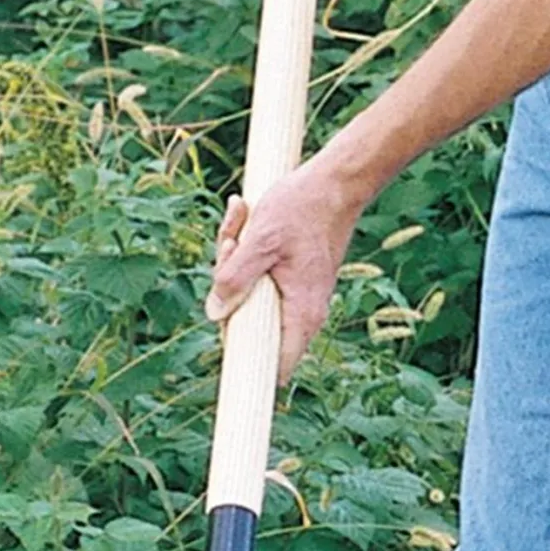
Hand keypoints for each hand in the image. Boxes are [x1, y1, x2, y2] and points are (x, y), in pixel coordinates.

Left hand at [205, 157, 364, 381]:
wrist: (334, 183)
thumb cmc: (301, 209)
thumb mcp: (260, 240)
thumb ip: (235, 278)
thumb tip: (215, 314)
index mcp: (301, 313)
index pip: (274, 367)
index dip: (245, 362)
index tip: (225, 337)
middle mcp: (302, 312)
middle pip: (249, 324)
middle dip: (227, 286)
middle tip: (231, 244)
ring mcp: (296, 295)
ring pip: (248, 295)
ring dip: (233, 259)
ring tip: (242, 217)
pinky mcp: (291, 279)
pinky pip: (256, 276)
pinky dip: (244, 250)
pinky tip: (245, 215)